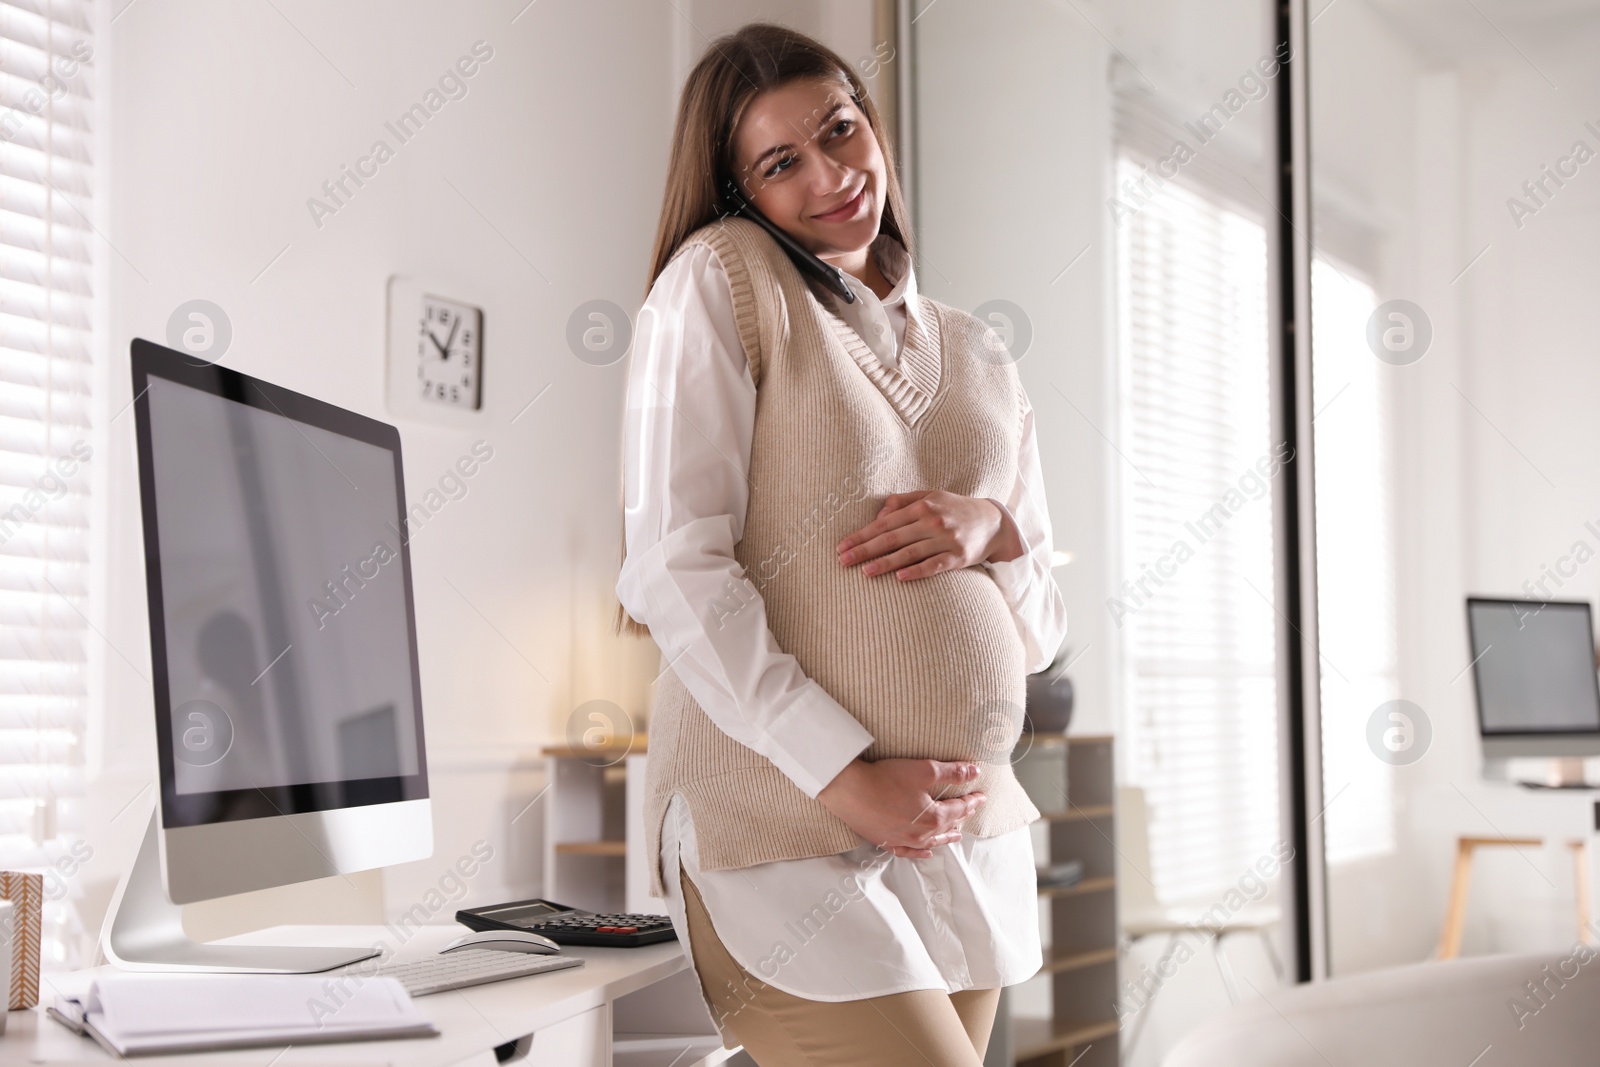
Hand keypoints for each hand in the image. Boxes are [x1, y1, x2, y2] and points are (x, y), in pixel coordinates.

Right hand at [817, 757, 986, 857]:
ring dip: (946, 836)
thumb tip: (974, 771)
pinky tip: (927, 853)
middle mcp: (920, 834)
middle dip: (961, 816)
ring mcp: (902, 840)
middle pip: (947, 826)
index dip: (972, 800)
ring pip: (931, 842)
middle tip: (970, 809)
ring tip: (956, 834)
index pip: (959, 808)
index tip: (981, 795)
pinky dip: (921, 853)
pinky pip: (909, 852)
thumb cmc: (885, 779)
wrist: (849, 790)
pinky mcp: (886, 841)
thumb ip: (952, 772)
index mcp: (933, 818)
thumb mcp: (925, 770)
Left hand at [836, 490, 1022, 580]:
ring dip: (886, 563)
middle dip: (866, 550)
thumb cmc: (954, 509)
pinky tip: (900, 577)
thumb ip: (903, 501)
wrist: (993, 522)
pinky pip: (934, 566)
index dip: (862, 535)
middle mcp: (933, 521)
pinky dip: (917, 571)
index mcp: (922, 505)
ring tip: (865, 572)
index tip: (842, 546)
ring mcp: (946, 539)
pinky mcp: (958, 557)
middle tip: (843, 561)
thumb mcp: (931, 496)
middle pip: (893, 537)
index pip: (885, 522)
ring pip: (910, 553)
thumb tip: (878, 515)